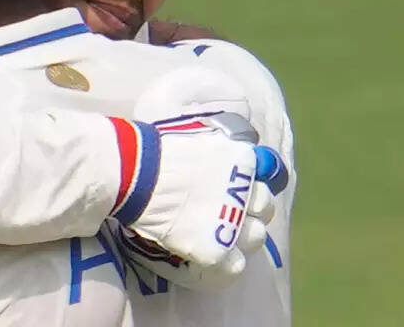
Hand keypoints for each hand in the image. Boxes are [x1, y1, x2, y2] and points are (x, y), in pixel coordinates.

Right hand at [117, 67, 289, 288]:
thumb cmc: (159, 150)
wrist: (136, 171)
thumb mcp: (201, 138)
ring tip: (217, 235)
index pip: (263, 181)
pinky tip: (207, 253)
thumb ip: (221, 149)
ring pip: (255, 238)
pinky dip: (223, 262)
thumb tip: (225, 154)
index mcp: (244, 161)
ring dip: (239, 236)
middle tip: (225, 213)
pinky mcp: (217, 248)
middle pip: (266, 210)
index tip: (231, 193)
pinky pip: (235, 265)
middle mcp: (247, 192)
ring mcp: (233, 222)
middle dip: (249, 212)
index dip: (248, 190)